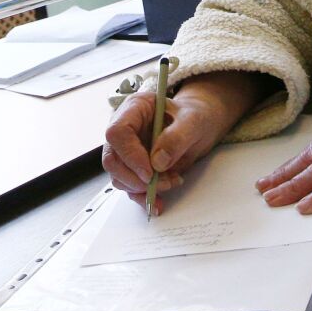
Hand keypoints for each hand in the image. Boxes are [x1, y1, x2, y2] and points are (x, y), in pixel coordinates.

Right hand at [101, 85, 232, 214]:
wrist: (198, 126)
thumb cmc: (194, 116)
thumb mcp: (193, 121)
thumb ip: (176, 137)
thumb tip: (158, 161)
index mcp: (135, 109)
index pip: (117, 132)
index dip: (130, 155)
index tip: (150, 171)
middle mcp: (125, 129)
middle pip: (112, 158)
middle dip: (135, 178)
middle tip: (161, 183)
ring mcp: (127, 149)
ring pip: (119, 176)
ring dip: (143, 188)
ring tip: (171, 181)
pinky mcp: (134, 167)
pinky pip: (130, 187)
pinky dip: (143, 197)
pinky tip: (158, 201)